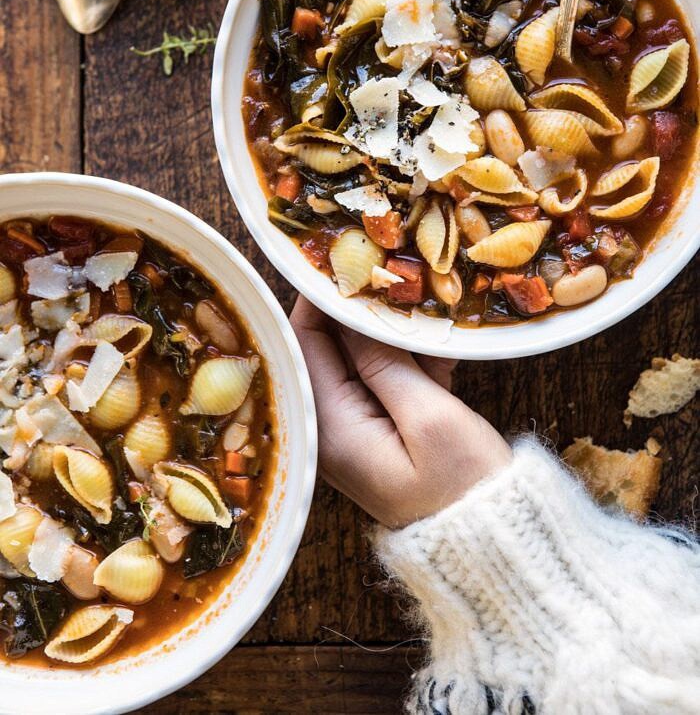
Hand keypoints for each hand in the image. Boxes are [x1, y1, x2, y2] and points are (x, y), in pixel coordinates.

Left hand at [291, 297, 511, 528]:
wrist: (492, 544)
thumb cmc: (464, 487)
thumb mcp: (428, 416)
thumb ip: (384, 360)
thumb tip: (351, 308)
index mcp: (329, 425)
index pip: (304, 340)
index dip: (321, 295)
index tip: (348, 257)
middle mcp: (328, 427)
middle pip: (327, 346)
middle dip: (359, 310)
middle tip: (393, 274)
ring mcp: (352, 431)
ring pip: (359, 359)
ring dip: (390, 335)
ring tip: (426, 313)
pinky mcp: (379, 432)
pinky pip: (383, 380)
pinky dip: (407, 362)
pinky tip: (439, 355)